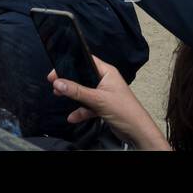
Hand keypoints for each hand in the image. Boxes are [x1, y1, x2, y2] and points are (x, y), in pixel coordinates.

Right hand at [49, 56, 170, 150]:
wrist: (137, 132)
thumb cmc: (124, 110)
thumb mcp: (98, 99)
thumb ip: (77, 91)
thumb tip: (58, 83)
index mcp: (107, 72)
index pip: (86, 61)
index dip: (71, 62)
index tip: (56, 70)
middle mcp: (105, 80)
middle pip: (83, 76)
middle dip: (69, 81)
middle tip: (54, 83)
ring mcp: (104, 94)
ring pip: (84, 92)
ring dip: (73, 95)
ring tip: (58, 95)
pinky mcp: (103, 106)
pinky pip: (88, 105)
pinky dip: (80, 110)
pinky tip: (73, 117)